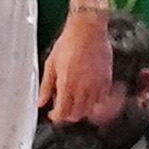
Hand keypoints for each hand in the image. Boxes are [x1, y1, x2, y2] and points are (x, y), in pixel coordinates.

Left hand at [38, 7, 107, 124]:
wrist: (88, 31)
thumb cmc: (67, 44)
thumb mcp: (50, 64)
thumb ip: (46, 86)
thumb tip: (40, 102)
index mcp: (66, 85)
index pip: (62, 112)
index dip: (56, 117)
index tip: (53, 114)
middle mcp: (83, 88)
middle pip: (77, 114)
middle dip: (68, 115)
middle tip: (62, 109)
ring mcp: (97, 85)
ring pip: (90, 110)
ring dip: (81, 110)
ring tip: (74, 102)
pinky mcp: (107, 80)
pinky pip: (102, 99)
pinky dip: (95, 102)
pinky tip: (88, 95)